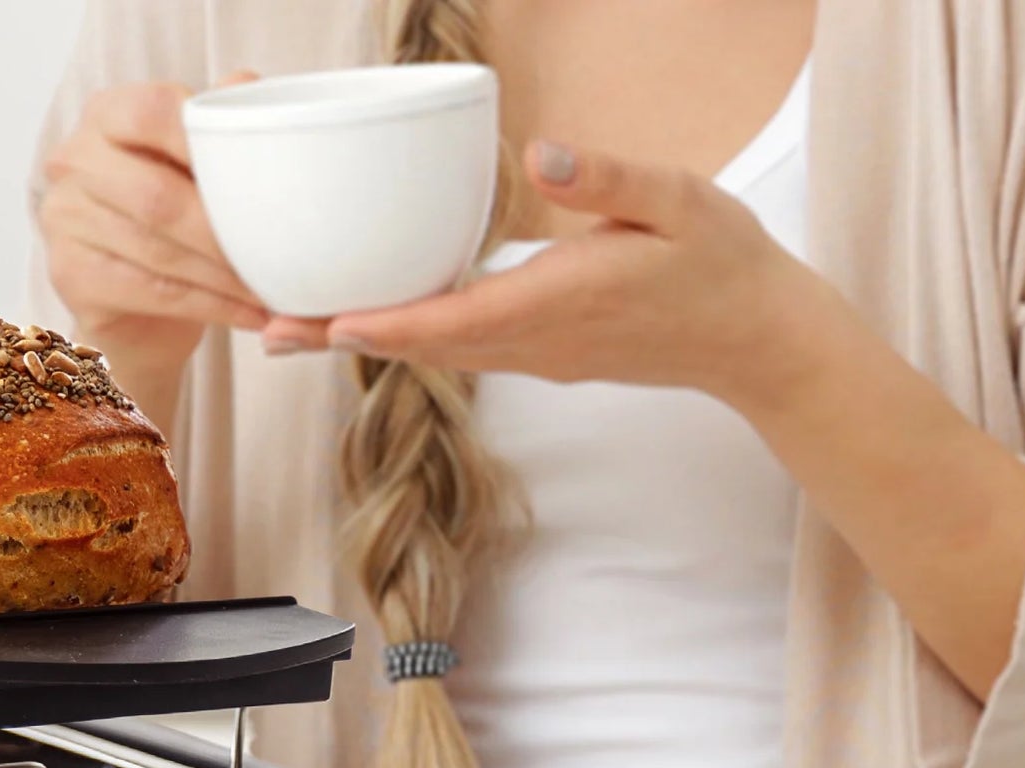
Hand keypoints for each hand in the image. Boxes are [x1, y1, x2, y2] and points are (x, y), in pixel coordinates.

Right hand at [39, 79, 267, 382]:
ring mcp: (65, 219)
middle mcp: (74, 160)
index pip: (154, 113)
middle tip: (277, 253)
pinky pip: (154, 293)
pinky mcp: (72, 276)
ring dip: (224, 275)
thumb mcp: (195, 164)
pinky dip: (211, 305)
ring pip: (158, 251)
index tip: (260, 178)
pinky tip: (250, 314)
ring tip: (271, 289)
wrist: (136, 305)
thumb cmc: (172, 218)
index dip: (209, 144)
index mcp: (107, 113)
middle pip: (157, 196)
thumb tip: (250, 89)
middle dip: (223, 230)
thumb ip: (218, 125)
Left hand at [263, 140, 828, 413]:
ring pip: (434, 354)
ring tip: (296, 330)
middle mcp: (535, 342)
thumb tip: (542, 154)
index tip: (322, 323)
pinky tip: (376, 320)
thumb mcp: (679, 201)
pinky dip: (409, 337)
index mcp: (559, 303)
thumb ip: (610, 179)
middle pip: (421, 348)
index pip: (454, 322)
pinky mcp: (543, 354)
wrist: (757, 341)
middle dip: (344, 340)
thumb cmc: (723, 264)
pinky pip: (460, 349)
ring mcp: (536, 356)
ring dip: (367, 343)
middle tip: (267, 332)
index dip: (384, 324)